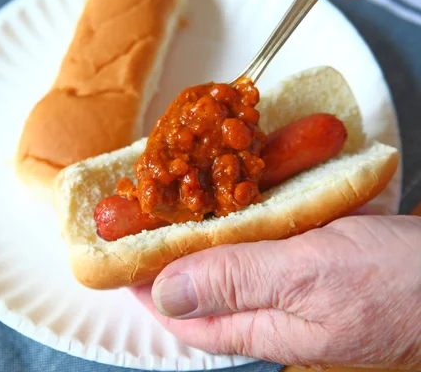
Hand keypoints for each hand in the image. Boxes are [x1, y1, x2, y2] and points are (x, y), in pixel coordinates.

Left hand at [131, 215, 420, 369]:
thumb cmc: (398, 283)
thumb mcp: (307, 276)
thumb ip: (234, 281)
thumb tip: (162, 293)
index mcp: (259, 327)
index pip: (179, 314)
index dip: (142, 282)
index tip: (118, 246)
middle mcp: (268, 309)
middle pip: (199, 281)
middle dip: (169, 245)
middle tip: (147, 204)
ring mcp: (290, 281)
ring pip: (230, 253)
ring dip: (204, 221)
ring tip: (180, 186)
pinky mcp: (312, 255)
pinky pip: (264, 233)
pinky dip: (247, 208)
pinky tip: (238, 183)